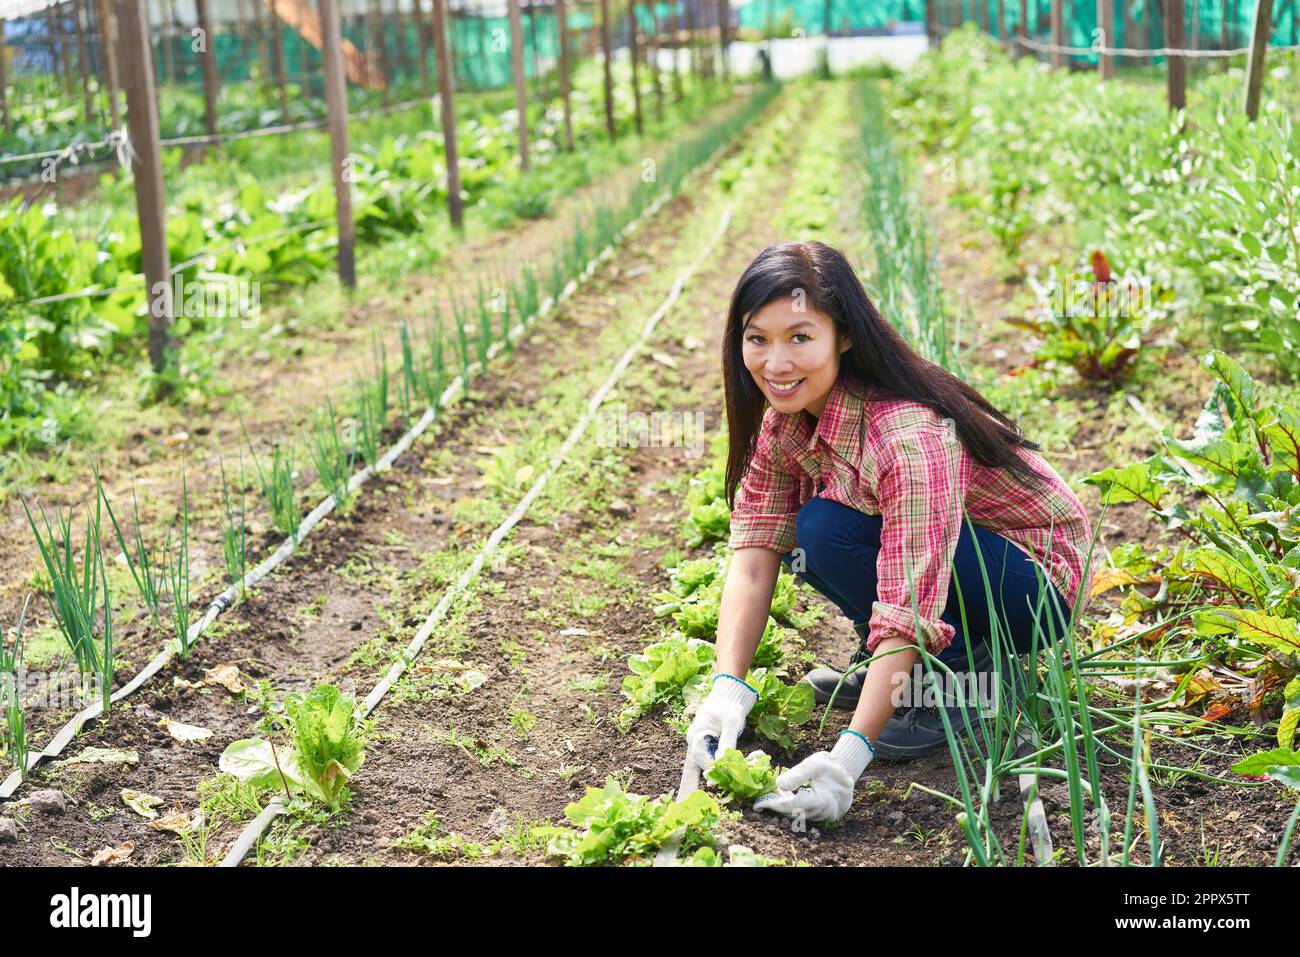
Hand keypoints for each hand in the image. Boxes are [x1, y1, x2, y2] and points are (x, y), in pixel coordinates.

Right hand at [677, 675, 756, 798]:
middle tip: (725, 783)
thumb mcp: (731, 722)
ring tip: (730, 777)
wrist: (728, 697)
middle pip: (701, 761)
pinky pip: (711, 758)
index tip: (716, 781)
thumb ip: (727, 741)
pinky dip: (719, 764)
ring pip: (706, 761)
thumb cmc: (729, 707)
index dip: (708, 769)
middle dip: (712, 772)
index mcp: (697, 732)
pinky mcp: (708, 745)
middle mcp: (695, 739)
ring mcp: (700, 743)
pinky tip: (730, 770)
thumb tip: (723, 761)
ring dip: (717, 770)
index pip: (700, 756)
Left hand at [754, 732, 874, 822]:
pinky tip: (784, 800)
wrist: (847, 773)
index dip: (776, 805)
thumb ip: (798, 774)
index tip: (760, 803)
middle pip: (794, 814)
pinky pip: (805, 816)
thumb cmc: (829, 766)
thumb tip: (778, 784)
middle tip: (760, 801)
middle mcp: (823, 812)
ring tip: (770, 799)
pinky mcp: (823, 817)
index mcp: (822, 799)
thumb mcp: (814, 764)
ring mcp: (824, 817)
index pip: (794, 806)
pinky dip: (793, 809)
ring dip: (784, 809)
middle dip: (777, 808)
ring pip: (799, 816)